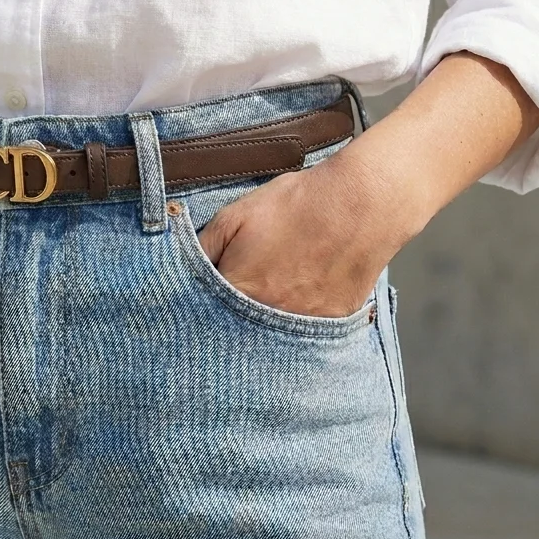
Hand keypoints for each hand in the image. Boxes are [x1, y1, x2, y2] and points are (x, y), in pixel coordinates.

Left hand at [196, 154, 412, 317]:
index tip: (202, 297)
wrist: (360, 203)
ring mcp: (304, 324)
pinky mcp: (332, 323)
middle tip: (239, 294)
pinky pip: (306, 333)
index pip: (203, 313)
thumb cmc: (296, 205)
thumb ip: (201, 247)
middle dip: (229, 318)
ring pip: (271, 335)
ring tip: (272, 292)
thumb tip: (178, 269)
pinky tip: (299, 296)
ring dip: (263, 321)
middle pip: (236, 329)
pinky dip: (297, 319)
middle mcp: (269, 316)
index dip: (198, 305)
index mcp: (240, 290)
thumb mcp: (234, 216)